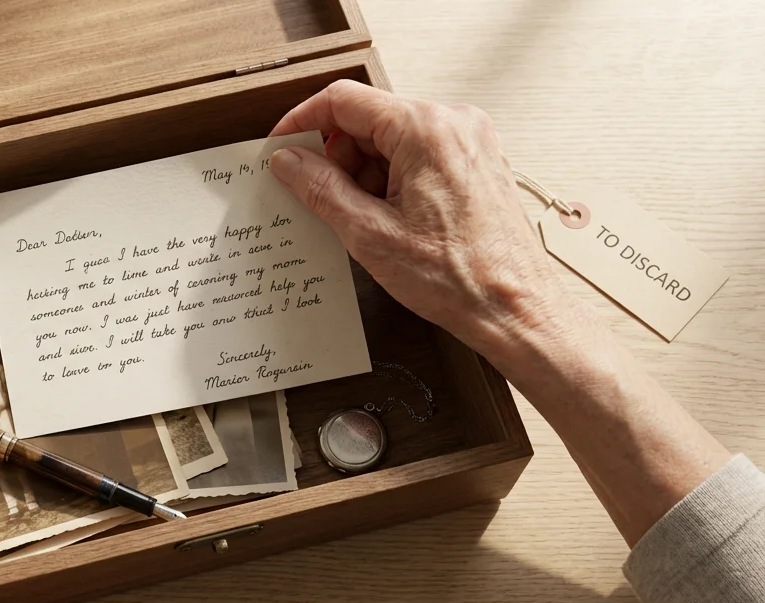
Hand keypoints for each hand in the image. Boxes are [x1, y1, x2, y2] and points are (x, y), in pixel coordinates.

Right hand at [268, 80, 575, 358]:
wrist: (515, 308)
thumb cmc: (459, 278)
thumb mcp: (369, 234)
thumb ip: (321, 188)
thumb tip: (288, 161)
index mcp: (426, 130)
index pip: (344, 101)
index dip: (302, 122)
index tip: (281, 147)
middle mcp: (453, 123)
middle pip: (369, 119)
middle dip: (338, 158)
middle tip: (324, 201)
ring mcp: (469, 140)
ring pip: (392, 139)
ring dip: (366, 174)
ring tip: (369, 223)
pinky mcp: (475, 161)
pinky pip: (417, 154)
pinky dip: (392, 180)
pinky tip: (391, 220)